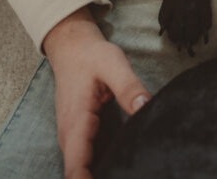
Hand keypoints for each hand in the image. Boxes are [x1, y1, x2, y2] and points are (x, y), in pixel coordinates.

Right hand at [43, 8, 150, 178]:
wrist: (72, 49)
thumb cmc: (91, 56)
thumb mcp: (113, 64)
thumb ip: (129, 87)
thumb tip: (146, 107)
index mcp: (76, 125)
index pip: (76, 170)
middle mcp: (70, 138)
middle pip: (81, 175)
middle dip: (106, 178)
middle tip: (137, 173)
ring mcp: (74, 139)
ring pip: (86, 168)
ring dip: (106, 172)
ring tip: (136, 170)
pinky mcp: (81, 136)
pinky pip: (89, 159)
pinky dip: (105, 163)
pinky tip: (128, 162)